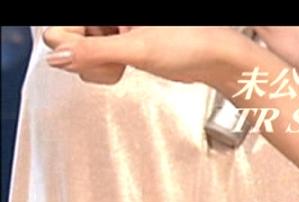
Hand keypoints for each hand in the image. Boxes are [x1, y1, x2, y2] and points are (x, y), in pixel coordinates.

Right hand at [43, 26, 249, 86]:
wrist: (217, 59)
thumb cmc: (190, 44)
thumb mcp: (137, 49)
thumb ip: (93, 53)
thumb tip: (57, 57)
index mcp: (109, 10)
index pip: (59, 26)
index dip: (69, 42)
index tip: (87, 52)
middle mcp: (108, 18)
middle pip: (67, 38)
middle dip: (86, 56)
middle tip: (112, 61)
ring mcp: (112, 30)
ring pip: (80, 52)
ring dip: (97, 66)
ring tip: (120, 65)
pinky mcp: (120, 45)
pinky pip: (96, 59)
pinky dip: (105, 69)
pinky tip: (122, 69)